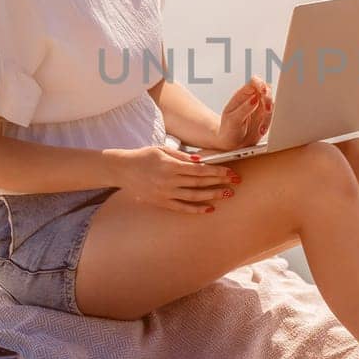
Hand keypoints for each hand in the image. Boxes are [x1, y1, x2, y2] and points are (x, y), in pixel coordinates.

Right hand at [105, 145, 241, 214]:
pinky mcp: (161, 202)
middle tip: (236, 182)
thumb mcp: (162, 149)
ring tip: (227, 194)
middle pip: (199, 183)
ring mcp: (165, 193)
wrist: (122, 170)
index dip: (216, 171)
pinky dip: (196, 209)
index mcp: (170, 165)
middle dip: (219, 182)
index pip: (199, 170)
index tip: (230, 171)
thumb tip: (201, 160)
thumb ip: (182, 156)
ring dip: (212, 196)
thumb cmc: (144, 156)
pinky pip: (181, 207)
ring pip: (193, 197)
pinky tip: (209, 208)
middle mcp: (168, 181)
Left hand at [210, 77, 271, 152]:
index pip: (254, 82)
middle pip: (267, 90)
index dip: (260, 84)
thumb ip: (244, 109)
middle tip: (267, 109)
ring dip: (269, 114)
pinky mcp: (265, 118)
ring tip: (261, 127)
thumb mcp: (232, 120)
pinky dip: (269, 124)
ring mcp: (260, 108)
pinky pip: (273, 116)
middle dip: (269, 99)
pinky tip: (261, 130)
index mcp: (241, 96)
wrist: (231, 145)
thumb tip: (255, 99)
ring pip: (272, 103)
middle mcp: (252, 99)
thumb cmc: (228, 130)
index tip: (263, 92)